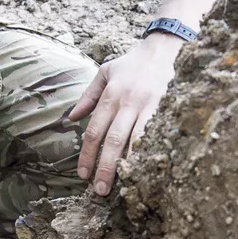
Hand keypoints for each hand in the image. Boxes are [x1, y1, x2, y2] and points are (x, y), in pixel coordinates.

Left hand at [69, 35, 180, 196]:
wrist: (163, 49)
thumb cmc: (132, 63)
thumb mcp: (104, 73)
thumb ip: (88, 96)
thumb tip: (70, 118)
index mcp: (111, 94)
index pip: (95, 130)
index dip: (87, 154)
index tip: (83, 174)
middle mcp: (128, 101)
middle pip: (113, 140)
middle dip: (105, 166)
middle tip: (98, 189)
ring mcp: (149, 106)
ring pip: (134, 141)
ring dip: (126, 165)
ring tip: (119, 186)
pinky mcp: (166, 110)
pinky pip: (154, 136)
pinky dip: (146, 153)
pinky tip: (142, 169)